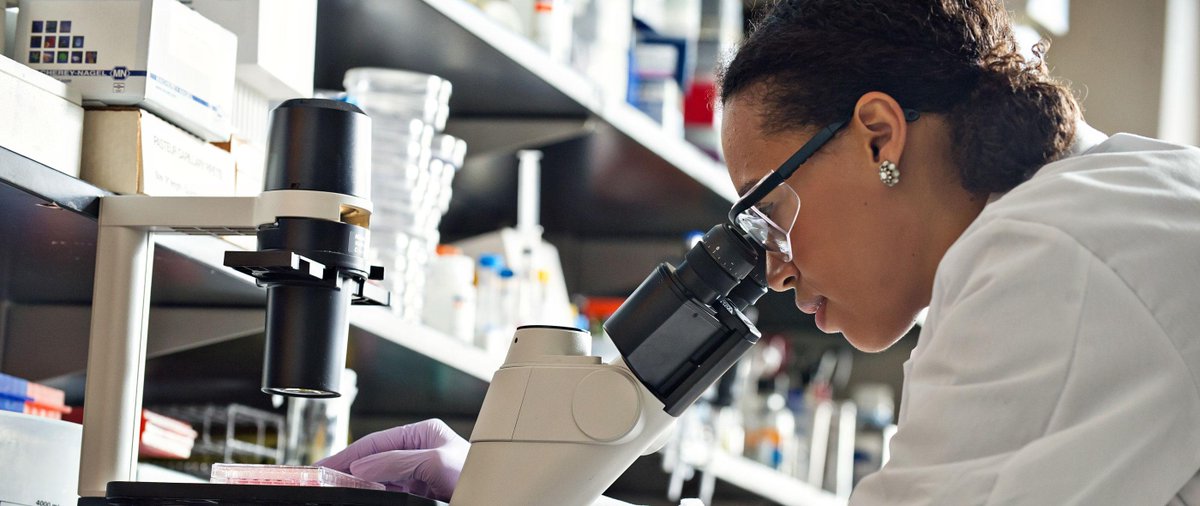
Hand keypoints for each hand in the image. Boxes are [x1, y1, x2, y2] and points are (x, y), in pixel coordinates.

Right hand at [315, 419, 469, 500]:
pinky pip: (388, 491)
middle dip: (349, 468)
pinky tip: (360, 495)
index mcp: (423, 434)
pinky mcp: (418, 494)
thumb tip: (362, 465)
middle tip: (324, 479)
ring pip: (378, 478)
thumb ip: (397, 461)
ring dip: (358, 483)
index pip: (376, 441)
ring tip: (337, 488)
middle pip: (373, 459)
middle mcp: (418, 452)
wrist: (492, 497)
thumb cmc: (478, 473)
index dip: (348, 453)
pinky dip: (372, 493)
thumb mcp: (435, 461)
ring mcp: (417, 475)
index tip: (325, 466)